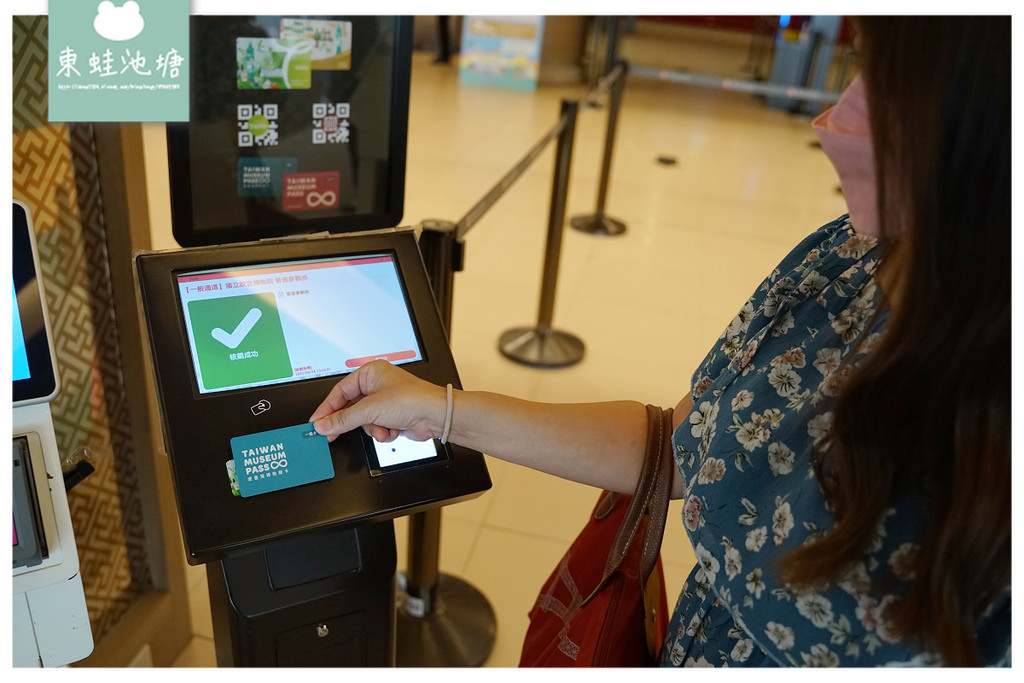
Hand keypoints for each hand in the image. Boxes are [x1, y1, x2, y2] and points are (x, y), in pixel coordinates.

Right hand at [308, 360, 446, 442]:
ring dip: (372, 429)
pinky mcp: (392, 415)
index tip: (317, 422)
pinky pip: (375, 427)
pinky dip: (382, 432)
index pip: (339, 391)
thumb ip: (342, 419)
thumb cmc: (411, 400)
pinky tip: (392, 431)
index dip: (327, 408)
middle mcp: (377, 385)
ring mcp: (385, 401)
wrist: (436, 415)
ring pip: (363, 421)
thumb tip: (323, 424)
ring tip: (381, 429)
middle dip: (349, 422)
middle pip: (350, 408)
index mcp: (370, 373)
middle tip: (332, 434)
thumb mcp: (369, 410)